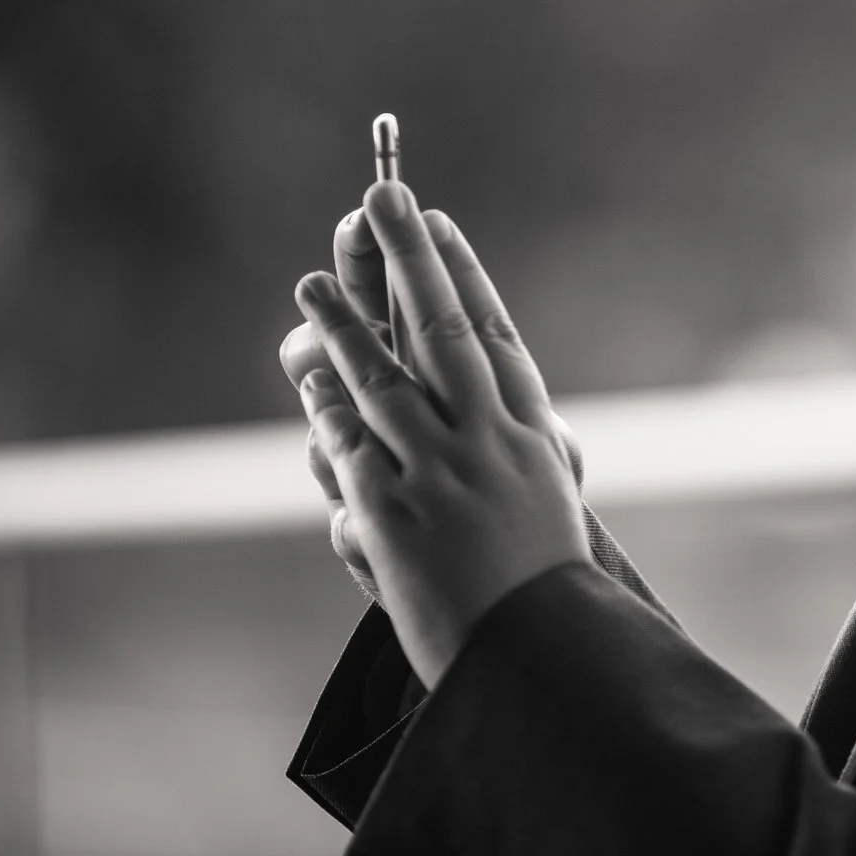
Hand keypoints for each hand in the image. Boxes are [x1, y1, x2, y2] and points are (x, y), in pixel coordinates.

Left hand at [291, 182, 589, 685]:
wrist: (537, 658)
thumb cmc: (544, 586)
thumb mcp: (543, 501)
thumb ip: (510, 445)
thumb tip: (487, 402)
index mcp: (532, 434)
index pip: (491, 333)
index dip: (462, 272)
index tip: (438, 223)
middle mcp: (491, 440)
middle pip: (444, 327)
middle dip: (410, 257)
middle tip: (385, 197)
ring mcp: (443, 472)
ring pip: (384, 377)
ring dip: (343, 323)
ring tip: (312, 281)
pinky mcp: (396, 512)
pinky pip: (352, 443)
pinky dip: (329, 405)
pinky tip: (310, 373)